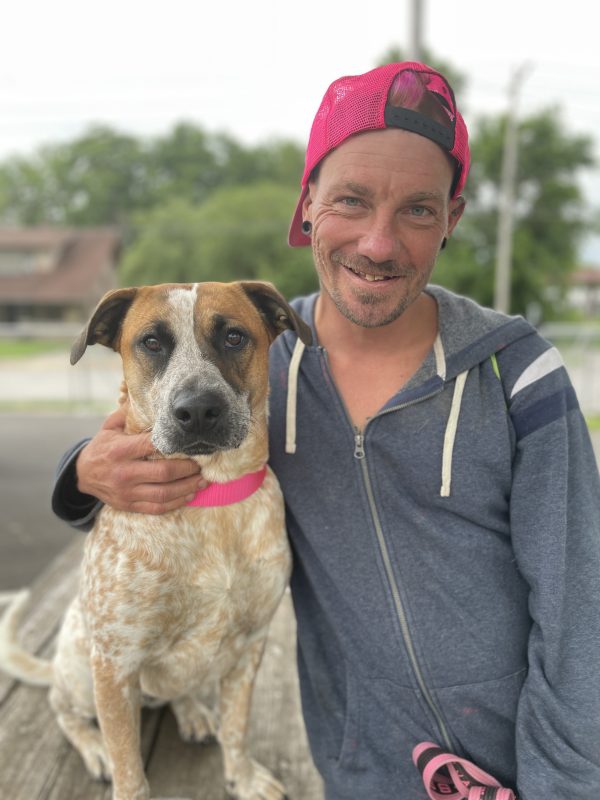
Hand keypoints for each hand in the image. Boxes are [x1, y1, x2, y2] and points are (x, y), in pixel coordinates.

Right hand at [76, 406, 206, 513]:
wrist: (82, 475)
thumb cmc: (102, 447)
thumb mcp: (110, 427)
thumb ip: (128, 413)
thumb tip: (148, 393)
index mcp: (120, 450)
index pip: (152, 446)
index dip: (175, 445)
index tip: (192, 442)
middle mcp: (124, 473)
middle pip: (163, 472)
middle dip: (188, 469)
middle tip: (203, 464)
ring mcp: (127, 492)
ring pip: (164, 493)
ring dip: (187, 488)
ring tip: (203, 481)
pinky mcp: (130, 505)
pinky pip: (157, 508)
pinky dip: (176, 503)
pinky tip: (189, 495)